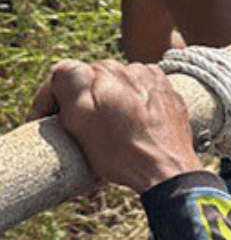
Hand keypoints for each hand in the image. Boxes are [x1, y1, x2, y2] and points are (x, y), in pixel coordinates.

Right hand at [28, 60, 202, 193]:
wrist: (166, 171)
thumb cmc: (120, 150)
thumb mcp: (81, 117)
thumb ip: (69, 81)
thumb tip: (68, 68)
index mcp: (106, 70)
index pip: (66, 75)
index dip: (51, 101)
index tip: (49, 122)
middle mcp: (133, 68)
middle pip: (94, 81)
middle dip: (83, 102)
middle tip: (79, 130)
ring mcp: (156, 81)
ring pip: (119, 89)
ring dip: (110, 105)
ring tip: (109, 133)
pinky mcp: (171, 97)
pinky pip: (143, 98)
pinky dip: (133, 110)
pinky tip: (131, 129)